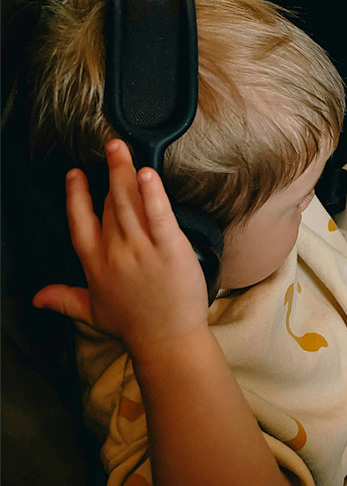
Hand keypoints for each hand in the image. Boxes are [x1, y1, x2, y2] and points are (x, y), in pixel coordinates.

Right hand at [33, 140, 208, 360]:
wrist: (167, 341)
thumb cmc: (133, 325)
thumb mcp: (92, 312)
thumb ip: (64, 298)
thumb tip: (36, 297)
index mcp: (95, 264)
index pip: (79, 222)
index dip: (75, 196)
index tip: (74, 174)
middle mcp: (115, 252)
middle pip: (109, 203)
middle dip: (110, 171)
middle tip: (111, 144)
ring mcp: (142, 249)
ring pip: (129, 202)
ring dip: (125, 171)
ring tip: (122, 149)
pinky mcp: (170, 248)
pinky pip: (158, 214)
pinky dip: (152, 193)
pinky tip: (147, 174)